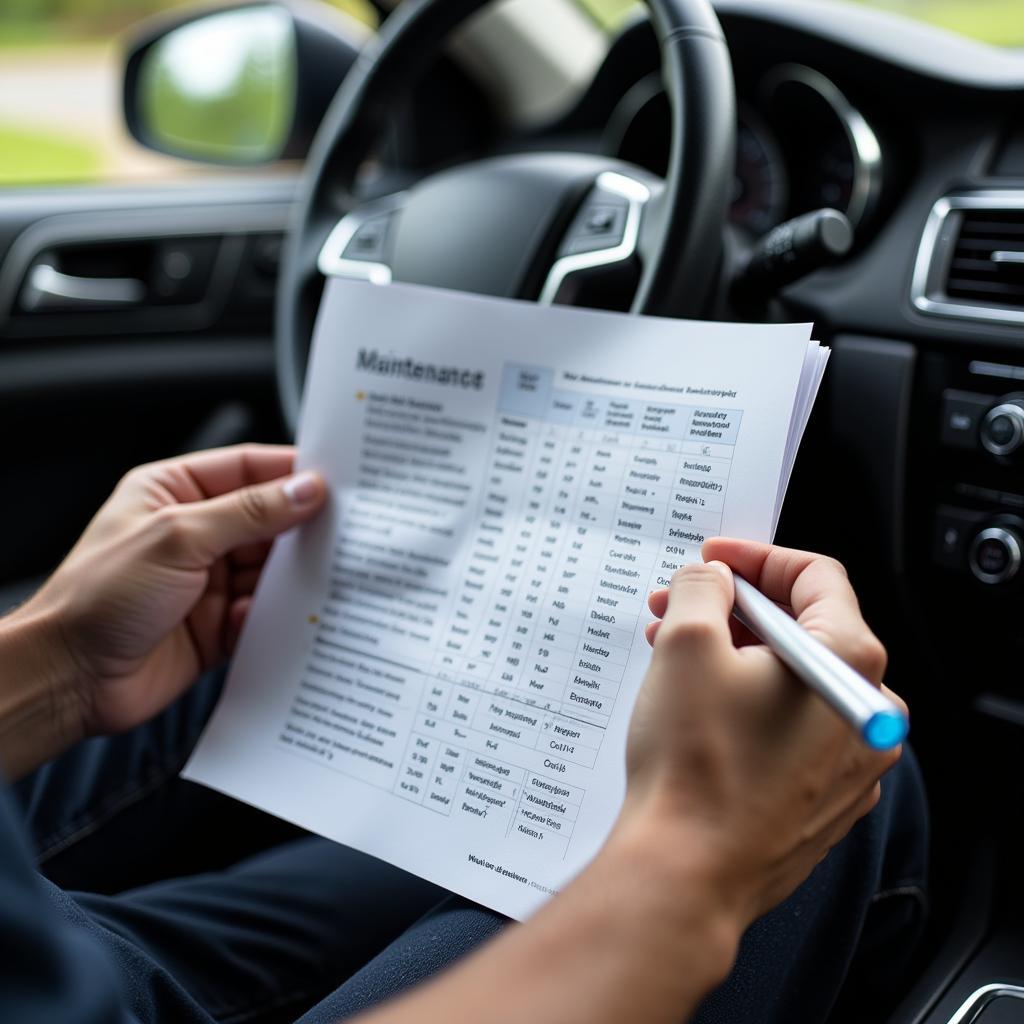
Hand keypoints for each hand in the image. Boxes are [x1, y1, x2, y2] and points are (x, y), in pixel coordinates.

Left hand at [20, 445, 325, 742]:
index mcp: (175, 492)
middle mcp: (196, 532)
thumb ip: (248, 512)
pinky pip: (267, 611)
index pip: (248, 468)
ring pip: (273, 567)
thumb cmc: (97, 599)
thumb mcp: (178, 538)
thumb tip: (305, 489)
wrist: (69, 680)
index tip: (339, 481)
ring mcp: (210, 579)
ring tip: (326, 574)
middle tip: (347, 530)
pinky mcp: (221, 623)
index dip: (293, 472)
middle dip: (303, 527)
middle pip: (268, 519)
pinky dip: (282, 614)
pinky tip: (293, 615)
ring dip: (296, 573)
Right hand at [619, 537, 904, 931]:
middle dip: (733, 610)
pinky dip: (746, 703)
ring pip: (791, 680)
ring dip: (733, 655)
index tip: (711, 559)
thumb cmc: (694, 763)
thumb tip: (710, 578)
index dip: (756, 557)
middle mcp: (866, 710)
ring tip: (671, 655)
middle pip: (803, 629)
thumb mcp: (686, 644)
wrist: (687, 873)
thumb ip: (702, 588)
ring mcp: (849, 761)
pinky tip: (697, 708)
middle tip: (676, 606)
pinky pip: (790, 727)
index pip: (815, 576)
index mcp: (849, 662)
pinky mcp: (823, 797)